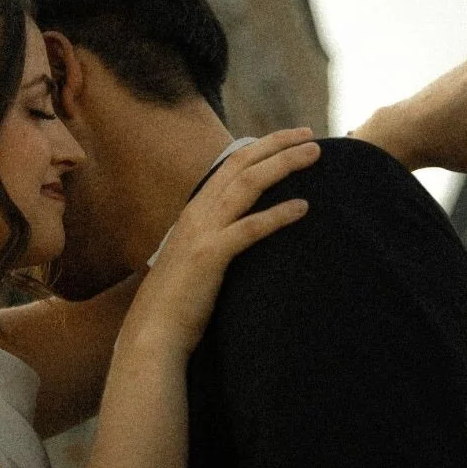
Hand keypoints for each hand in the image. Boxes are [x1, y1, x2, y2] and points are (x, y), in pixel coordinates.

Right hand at [123, 129, 319, 358]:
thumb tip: (239, 234)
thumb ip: (214, 240)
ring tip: (313, 154)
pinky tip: (304, 208)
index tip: (289, 139)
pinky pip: (250, 228)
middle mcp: (198, 213)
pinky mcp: (212, 256)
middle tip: (310, 134)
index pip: (230, 164)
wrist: (153, 333)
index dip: (261, 147)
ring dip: (282, 165)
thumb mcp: (194, 260)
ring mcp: (203, 233)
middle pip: (241, 164)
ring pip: (247, 184)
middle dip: (277, 144)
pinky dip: (278, 215)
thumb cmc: (177, 303)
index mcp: (195, 211)